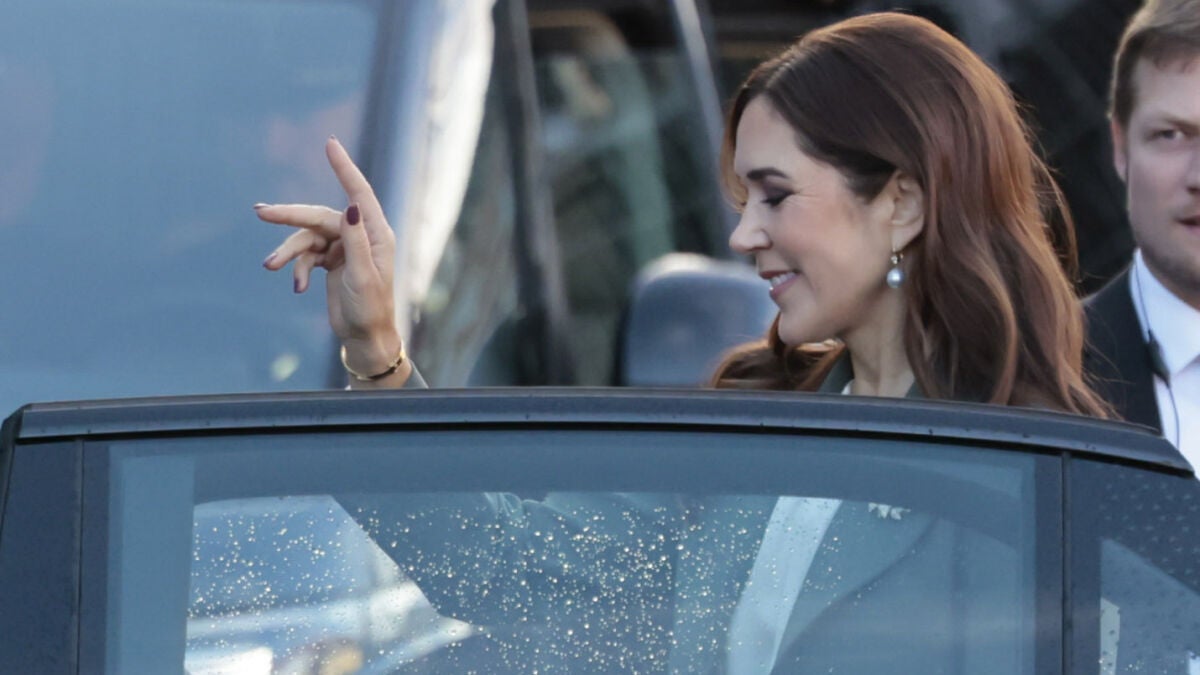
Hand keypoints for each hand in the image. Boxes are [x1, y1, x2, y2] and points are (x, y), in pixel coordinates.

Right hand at [256, 137, 406, 382]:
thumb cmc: (370, 309)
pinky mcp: (331, 261)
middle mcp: (360, 235)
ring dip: (289, 252)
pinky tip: (296, 287)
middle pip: (319, 216)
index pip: (358, 192)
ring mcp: (344, 247)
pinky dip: (297, 268)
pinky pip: (306, 256)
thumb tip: (349, 206)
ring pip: (307, 238)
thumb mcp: (363, 276)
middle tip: (260, 213)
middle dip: (290, 216)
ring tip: (270, 267)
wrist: (364, 339)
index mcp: (375, 234)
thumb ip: (355, 241)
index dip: (344, 167)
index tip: (329, 143)